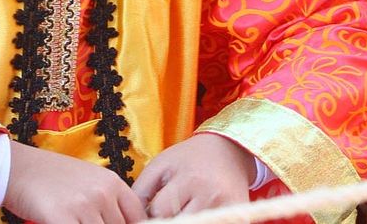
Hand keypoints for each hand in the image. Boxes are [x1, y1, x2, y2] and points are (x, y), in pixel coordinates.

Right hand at [3, 140, 147, 223]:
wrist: (19, 167)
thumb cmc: (53, 176)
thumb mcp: (90, 180)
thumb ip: (108, 200)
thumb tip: (124, 221)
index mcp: (113, 182)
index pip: (138, 217)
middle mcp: (103, 193)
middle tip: (88, 223)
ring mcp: (84, 206)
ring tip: (76, 223)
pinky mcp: (62, 217)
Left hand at [132, 133, 257, 217]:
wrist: (229, 150)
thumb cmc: (188, 159)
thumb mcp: (160, 166)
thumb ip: (140, 192)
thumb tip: (130, 219)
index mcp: (189, 180)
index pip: (160, 212)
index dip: (149, 216)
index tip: (148, 213)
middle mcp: (211, 195)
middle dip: (168, 221)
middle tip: (166, 212)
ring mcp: (226, 207)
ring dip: (184, 222)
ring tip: (180, 211)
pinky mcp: (237, 214)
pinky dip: (201, 222)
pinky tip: (195, 214)